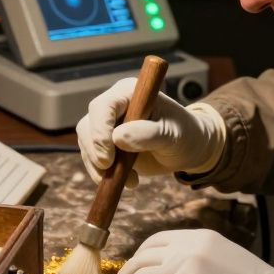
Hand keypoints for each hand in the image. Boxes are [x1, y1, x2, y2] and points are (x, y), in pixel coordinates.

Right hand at [76, 79, 225, 186]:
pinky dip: (104, 174)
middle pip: (88, 125)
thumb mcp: (172, 135)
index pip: (103, 106)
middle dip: (95, 151)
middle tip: (109, 170)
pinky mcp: (106, 144)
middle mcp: (114, 106)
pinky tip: (130, 181)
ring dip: (100, 167)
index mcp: (130, 93)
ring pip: (86, 144)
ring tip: (131, 180)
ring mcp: (107, 125)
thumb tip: (118, 138)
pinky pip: (92, 159)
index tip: (108, 157)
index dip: (100, 130)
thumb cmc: (184, 135)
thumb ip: (148, 134)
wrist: (187, 149)